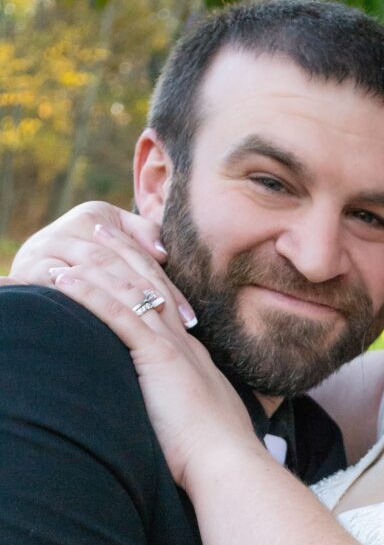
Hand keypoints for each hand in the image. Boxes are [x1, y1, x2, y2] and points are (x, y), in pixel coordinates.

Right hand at [7, 200, 196, 327]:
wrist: (36, 270)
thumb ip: (142, 238)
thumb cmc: (87, 264)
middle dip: (150, 295)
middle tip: (177, 328)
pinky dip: (86, 301)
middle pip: (120, 261)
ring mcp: (49, 245)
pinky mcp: (32, 267)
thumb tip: (163, 251)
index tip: (191, 319)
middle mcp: (71, 226)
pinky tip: (110, 322)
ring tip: (148, 325)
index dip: (167, 285)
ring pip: (95, 270)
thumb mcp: (115, 245)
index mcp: (96, 215)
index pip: (140, 254)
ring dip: (124, 299)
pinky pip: (64, 284)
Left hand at [44, 265, 256, 490]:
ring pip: (131, 292)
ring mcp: (173, 349)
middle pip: (150, 285)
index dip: (145, 277)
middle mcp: (185, 344)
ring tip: (72, 246)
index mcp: (195, 358)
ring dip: (97, 266)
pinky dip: (90, 295)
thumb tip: (181, 423)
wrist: (230, 464)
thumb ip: (189, 412)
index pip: (167, 304)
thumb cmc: (217, 458)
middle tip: (101, 229)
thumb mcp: (203, 426)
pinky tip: (67, 281)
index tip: (127, 259)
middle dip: (123, 254)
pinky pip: (119, 316)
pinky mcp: (159, 359)